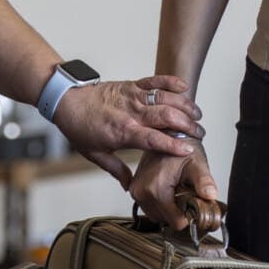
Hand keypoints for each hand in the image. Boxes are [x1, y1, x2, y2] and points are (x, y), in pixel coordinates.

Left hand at [51, 74, 203, 187]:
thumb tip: (131, 187)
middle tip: (201, 134)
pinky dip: (170, 81)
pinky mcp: (131, 84)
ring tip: (198, 115)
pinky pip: (154, 80)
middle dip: (187, 125)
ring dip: (184, 105)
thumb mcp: (95, 155)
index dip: (173, 144)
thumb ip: (117, 170)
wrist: (67, 101)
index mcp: (122, 132)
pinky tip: (184, 86)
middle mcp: (130, 112)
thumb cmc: (80, 128)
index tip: (189, 150)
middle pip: (165, 116)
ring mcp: (132, 96)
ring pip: (164, 98)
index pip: (153, 139)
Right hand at [129, 145, 219, 229]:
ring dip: (168, 208)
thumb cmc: (182, 147)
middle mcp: (142, 191)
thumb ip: (204, 181)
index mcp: (155, 188)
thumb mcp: (197, 163)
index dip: (188, 216)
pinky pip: (150, 208)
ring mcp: (136, 191)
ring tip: (176, 189)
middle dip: (178, 211)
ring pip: (157, 216)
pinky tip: (168, 190)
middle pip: (165, 220)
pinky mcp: (134, 190)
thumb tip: (210, 195)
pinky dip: (160, 203)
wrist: (168, 133)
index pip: (175, 222)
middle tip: (185, 192)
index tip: (193, 202)